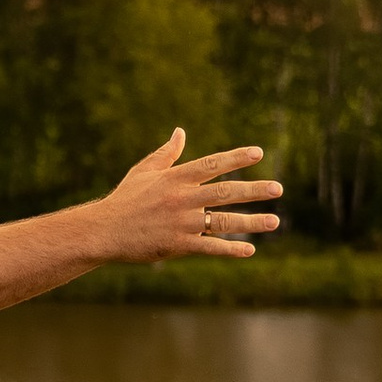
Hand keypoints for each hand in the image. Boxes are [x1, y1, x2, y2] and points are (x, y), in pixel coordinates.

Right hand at [100, 130, 282, 261]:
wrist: (103, 231)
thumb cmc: (125, 199)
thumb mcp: (144, 171)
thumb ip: (166, 153)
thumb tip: (180, 132)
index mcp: (175, 178)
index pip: (212, 164)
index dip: (236, 158)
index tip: (258, 153)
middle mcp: (181, 198)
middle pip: (224, 191)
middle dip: (254, 189)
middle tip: (278, 188)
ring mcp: (181, 222)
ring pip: (223, 220)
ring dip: (251, 222)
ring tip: (274, 222)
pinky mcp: (177, 244)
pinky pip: (209, 247)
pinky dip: (230, 249)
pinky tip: (249, 250)